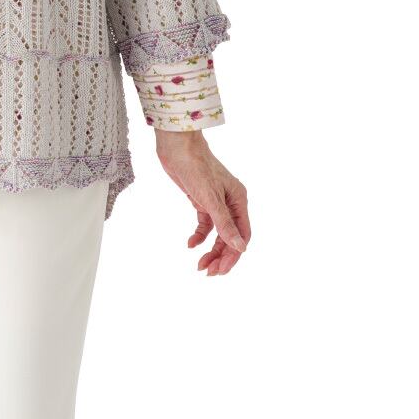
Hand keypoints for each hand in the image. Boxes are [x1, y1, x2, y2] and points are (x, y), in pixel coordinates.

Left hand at [155, 130, 249, 275]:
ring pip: (217, 233)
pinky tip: (190, 244)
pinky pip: (204, 223)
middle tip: (208, 273)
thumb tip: (240, 247)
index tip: (221, 271)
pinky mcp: (201, 200)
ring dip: (210, 249)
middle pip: (230, 236)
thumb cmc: (196, 166)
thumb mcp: (209, 198)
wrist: (177, 145)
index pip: (242, 235)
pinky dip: (199, 235)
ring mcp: (216, 201)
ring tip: (200, 266)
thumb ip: (224, 223)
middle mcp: (231, 202)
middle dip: (221, 256)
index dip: (234, 255)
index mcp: (239, 200)